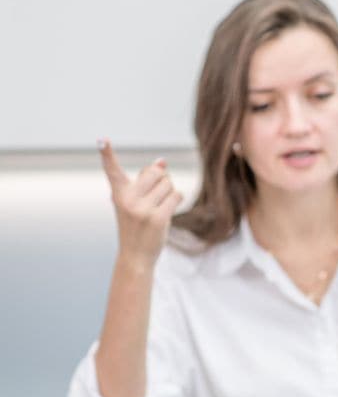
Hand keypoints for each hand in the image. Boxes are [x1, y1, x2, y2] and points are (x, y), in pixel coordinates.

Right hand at [98, 140, 183, 263]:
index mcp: (119, 193)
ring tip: (158, 208)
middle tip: (155, 197)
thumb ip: (147, 181)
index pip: (112, 170)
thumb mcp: (135, 202)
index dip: (106, 153)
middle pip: (156, 172)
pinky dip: (176, 201)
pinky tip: (168, 212)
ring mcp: (142, 210)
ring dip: (169, 193)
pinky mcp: (158, 218)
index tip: (102, 140)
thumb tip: (163, 161)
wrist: (135, 256)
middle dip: (162, 180)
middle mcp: (128, 199)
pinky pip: (176, 196)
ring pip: (169, 184)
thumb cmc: (136, 226)